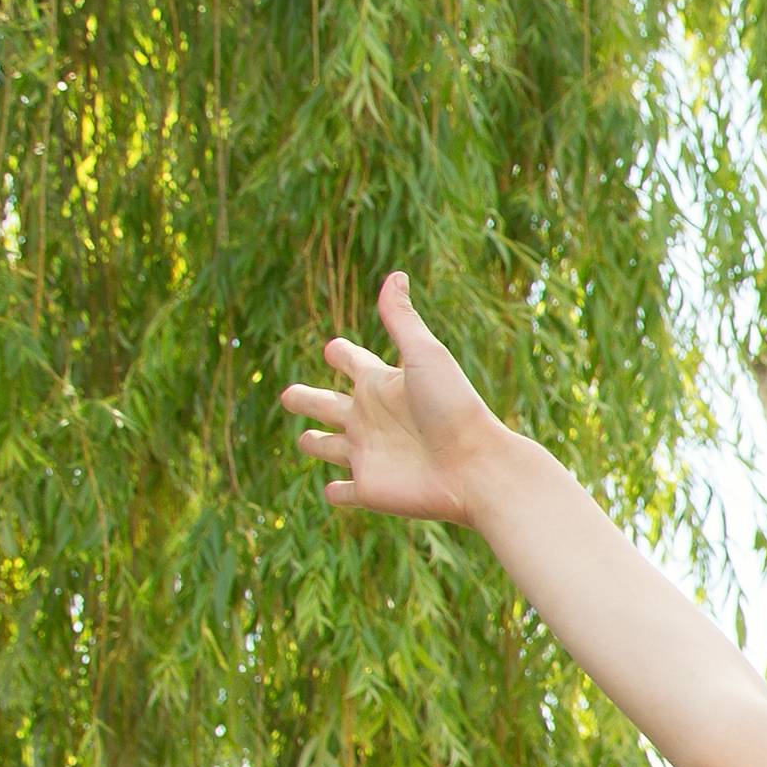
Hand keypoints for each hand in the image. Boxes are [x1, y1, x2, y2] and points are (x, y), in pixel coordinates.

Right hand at [280, 272, 542, 529]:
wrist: (477, 467)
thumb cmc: (453, 408)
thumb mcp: (425, 356)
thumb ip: (402, 320)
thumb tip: (395, 274)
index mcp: (380, 384)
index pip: (350, 362)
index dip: (339, 353)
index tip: (334, 348)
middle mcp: (370, 418)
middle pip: (325, 404)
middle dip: (305, 399)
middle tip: (290, 395)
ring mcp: (367, 455)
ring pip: (328, 448)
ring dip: (315, 444)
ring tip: (307, 441)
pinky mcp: (369, 489)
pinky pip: (345, 492)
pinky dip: (336, 492)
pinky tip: (332, 492)